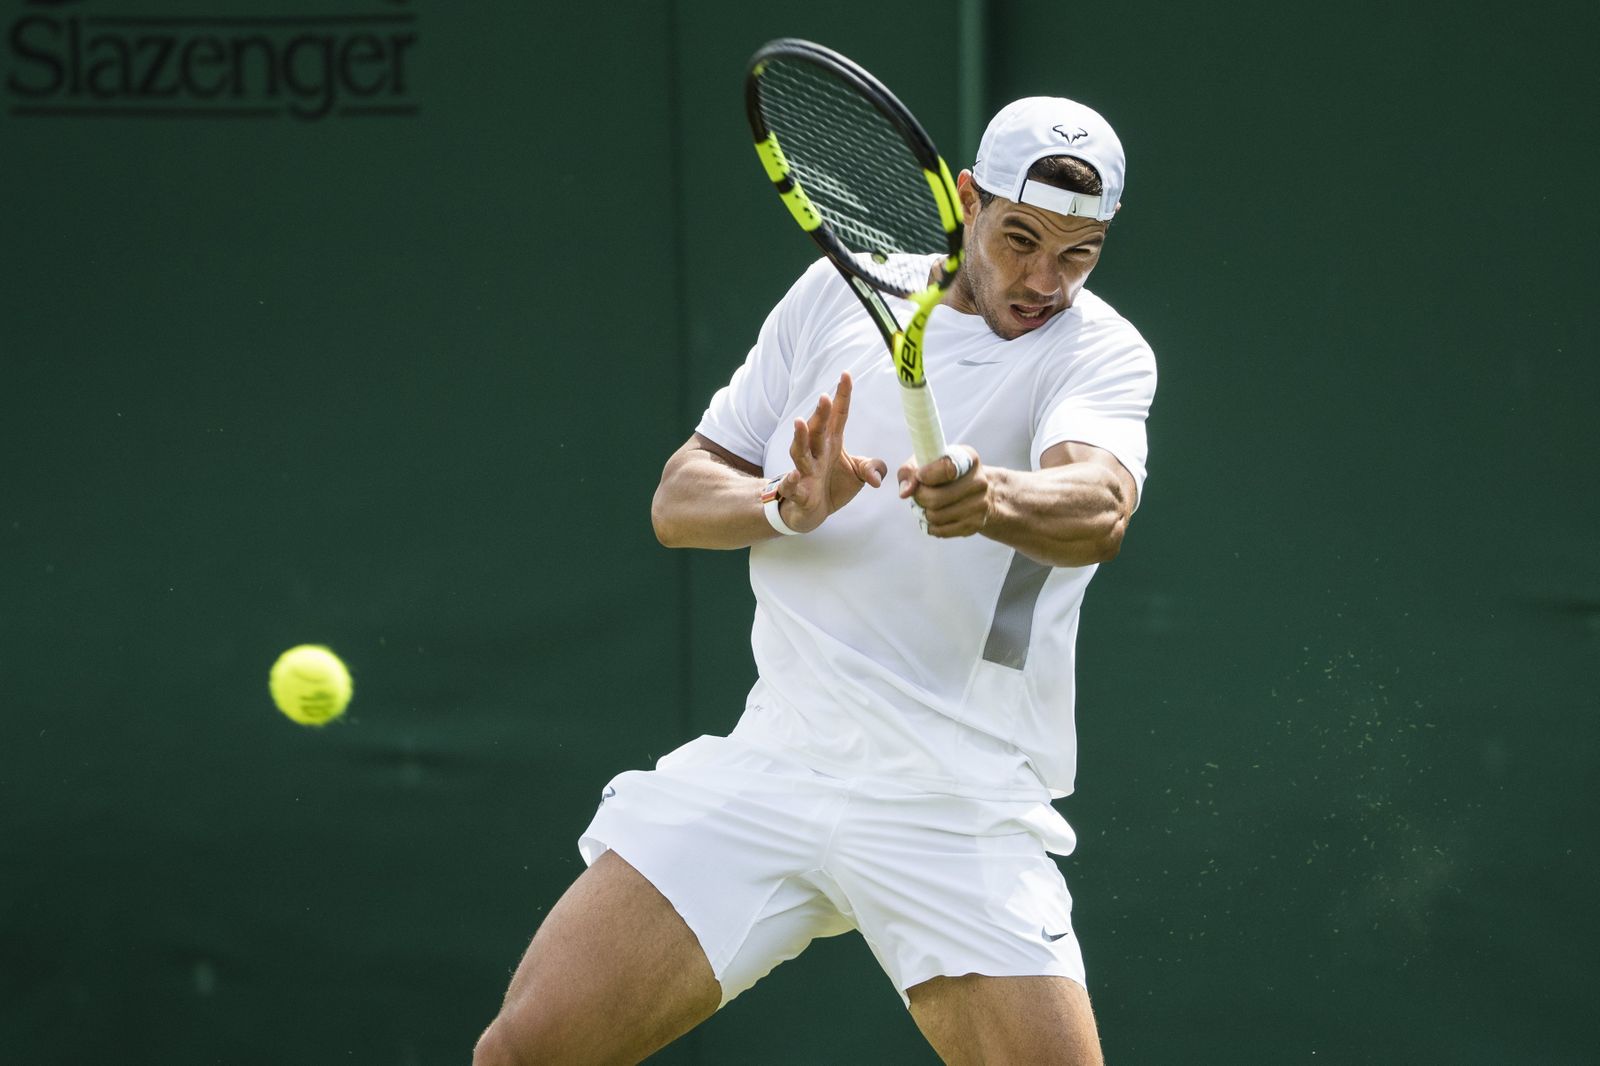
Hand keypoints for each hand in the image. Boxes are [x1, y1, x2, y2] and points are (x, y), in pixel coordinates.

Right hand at [771, 372, 887, 532]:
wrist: (811, 512)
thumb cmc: (833, 485)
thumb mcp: (858, 475)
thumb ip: (872, 469)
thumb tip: (878, 478)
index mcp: (832, 443)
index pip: (839, 416)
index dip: (842, 396)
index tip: (846, 374)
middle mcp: (817, 453)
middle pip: (818, 430)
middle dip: (820, 414)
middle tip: (825, 397)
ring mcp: (806, 471)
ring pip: (800, 451)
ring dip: (800, 437)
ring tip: (800, 423)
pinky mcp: (798, 492)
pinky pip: (792, 486)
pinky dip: (790, 482)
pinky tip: (793, 476)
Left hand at [897, 446, 988, 536]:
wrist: (975, 492)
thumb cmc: (943, 474)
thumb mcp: (927, 462)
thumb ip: (910, 470)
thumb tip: (905, 492)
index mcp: (968, 458)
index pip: (947, 468)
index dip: (927, 475)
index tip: (919, 476)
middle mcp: (979, 481)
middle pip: (936, 498)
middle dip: (919, 498)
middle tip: (917, 495)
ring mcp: (980, 504)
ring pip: (936, 516)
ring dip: (923, 513)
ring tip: (924, 506)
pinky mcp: (975, 524)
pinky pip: (941, 531)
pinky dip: (930, 526)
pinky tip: (931, 518)